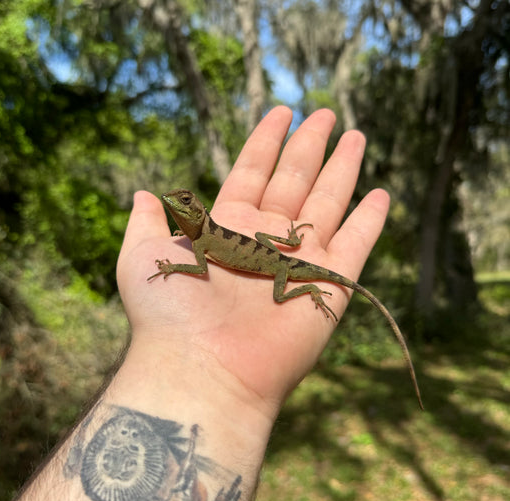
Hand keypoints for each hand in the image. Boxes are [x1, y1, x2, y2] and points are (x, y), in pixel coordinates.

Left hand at [116, 106, 388, 419]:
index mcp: (227, 227)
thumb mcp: (142, 255)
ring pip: (327, 203)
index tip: (283, 111)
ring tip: (355, 135)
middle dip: (309, 146)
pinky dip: (369, 221)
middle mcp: (265, 239)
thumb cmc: (169, 314)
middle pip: (294, 180)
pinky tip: (379, 194)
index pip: (252, 171)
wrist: (203, 369)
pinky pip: (355, 245)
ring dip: (342, 170)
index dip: (267, 141)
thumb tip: (144, 193)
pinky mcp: (328, 285)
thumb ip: (147, 221)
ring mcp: (298, 261)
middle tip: (326, 114)